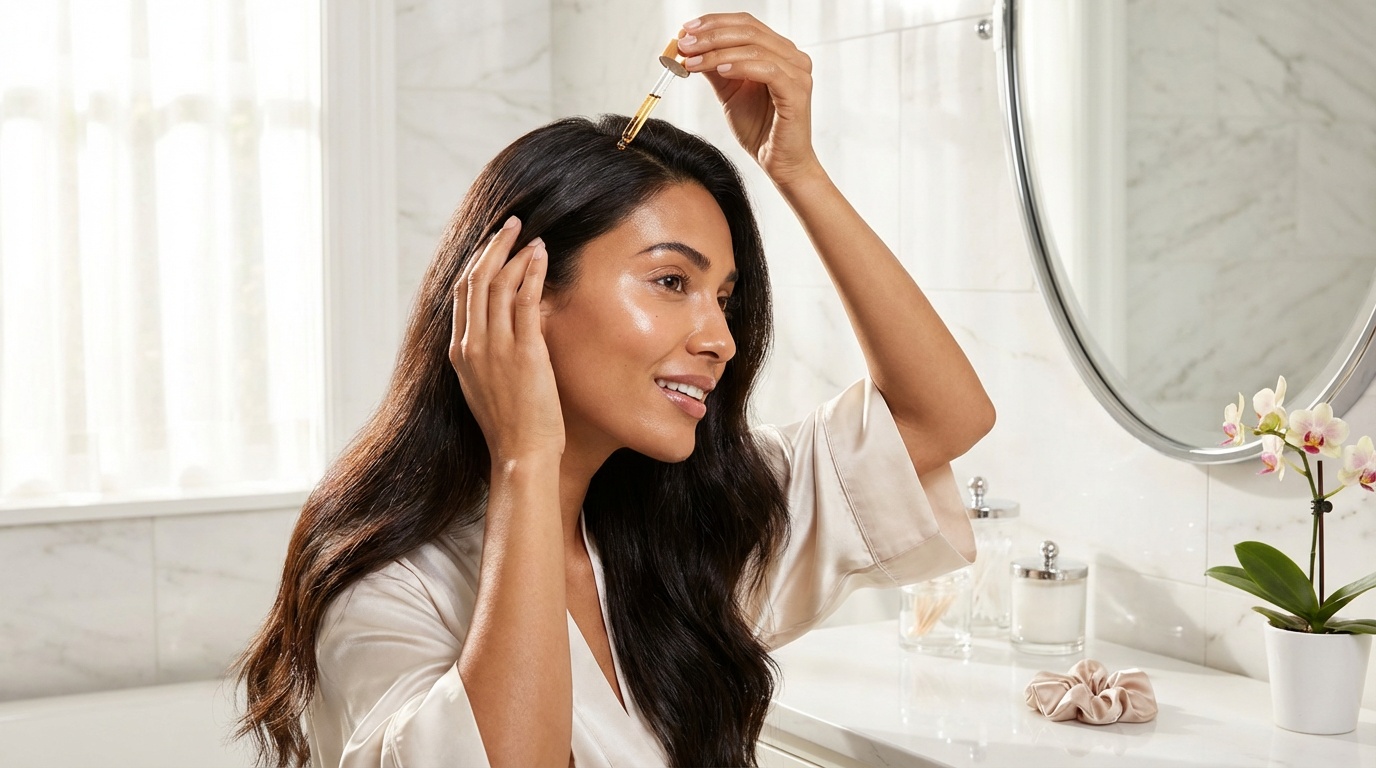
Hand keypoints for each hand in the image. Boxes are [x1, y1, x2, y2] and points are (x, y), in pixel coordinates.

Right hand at [450, 216, 564, 461]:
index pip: (461, 294)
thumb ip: (487, 355)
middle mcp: (471, 345)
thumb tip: (502, 329)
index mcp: (459, 353)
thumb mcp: (486, 385)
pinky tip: (541, 256)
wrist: (520, 455)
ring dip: (516, 254)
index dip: (477, 263)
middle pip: (475, 280)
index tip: (493, 245)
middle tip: (511, 225)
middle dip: (493, 247)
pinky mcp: (524, 353)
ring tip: (532, 237)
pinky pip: (525, 301)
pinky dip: (533, 273)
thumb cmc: (510, 426)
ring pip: (499, 284)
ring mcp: (495, 348)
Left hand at [677, 13, 820, 185]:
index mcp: (778, 52)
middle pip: (749, 31)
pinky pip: (767, 70)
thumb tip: (690, 47)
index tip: (685, 31)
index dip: (714, 23)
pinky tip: (720, 71)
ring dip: (718, 52)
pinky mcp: (797, 92)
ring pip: (754, 48)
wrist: (779, 163)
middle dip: (711, 35)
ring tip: (692, 60)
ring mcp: (798, 73)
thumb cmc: (759, 128)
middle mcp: (792, 57)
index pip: (745, 24)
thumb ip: (715, 68)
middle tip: (684, 44)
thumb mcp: (729, 92)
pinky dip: (741, 67)